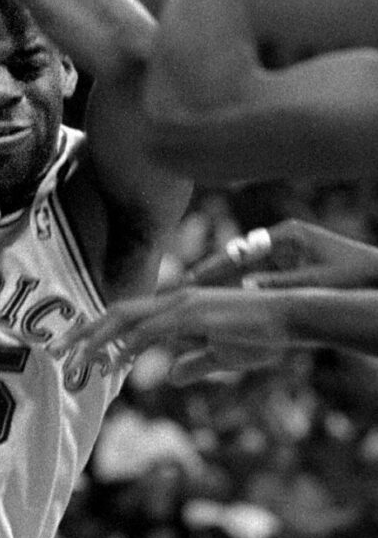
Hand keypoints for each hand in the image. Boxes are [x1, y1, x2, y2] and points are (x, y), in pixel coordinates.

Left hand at [49, 288, 297, 386]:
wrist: (291, 318)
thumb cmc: (260, 336)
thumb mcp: (221, 356)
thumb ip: (194, 363)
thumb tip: (171, 376)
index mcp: (174, 308)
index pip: (125, 317)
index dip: (97, 333)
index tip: (74, 351)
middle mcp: (171, 301)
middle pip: (114, 313)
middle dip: (82, 333)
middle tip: (56, 352)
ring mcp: (181, 305)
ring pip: (125, 319)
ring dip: (96, 341)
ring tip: (74, 362)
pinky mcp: (193, 315)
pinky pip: (152, 330)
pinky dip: (129, 345)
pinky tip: (115, 364)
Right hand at [190, 219, 377, 287]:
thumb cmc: (357, 278)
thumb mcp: (318, 282)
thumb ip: (281, 284)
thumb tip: (244, 288)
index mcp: (287, 235)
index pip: (240, 250)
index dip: (213, 266)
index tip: (190, 279)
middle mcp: (282, 240)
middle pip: (235, 256)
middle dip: (209, 273)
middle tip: (180, 286)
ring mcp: (286, 253)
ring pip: (243, 268)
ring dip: (221, 282)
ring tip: (191, 296)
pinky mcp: (291, 266)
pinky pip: (257, 277)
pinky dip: (239, 288)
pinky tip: (221, 302)